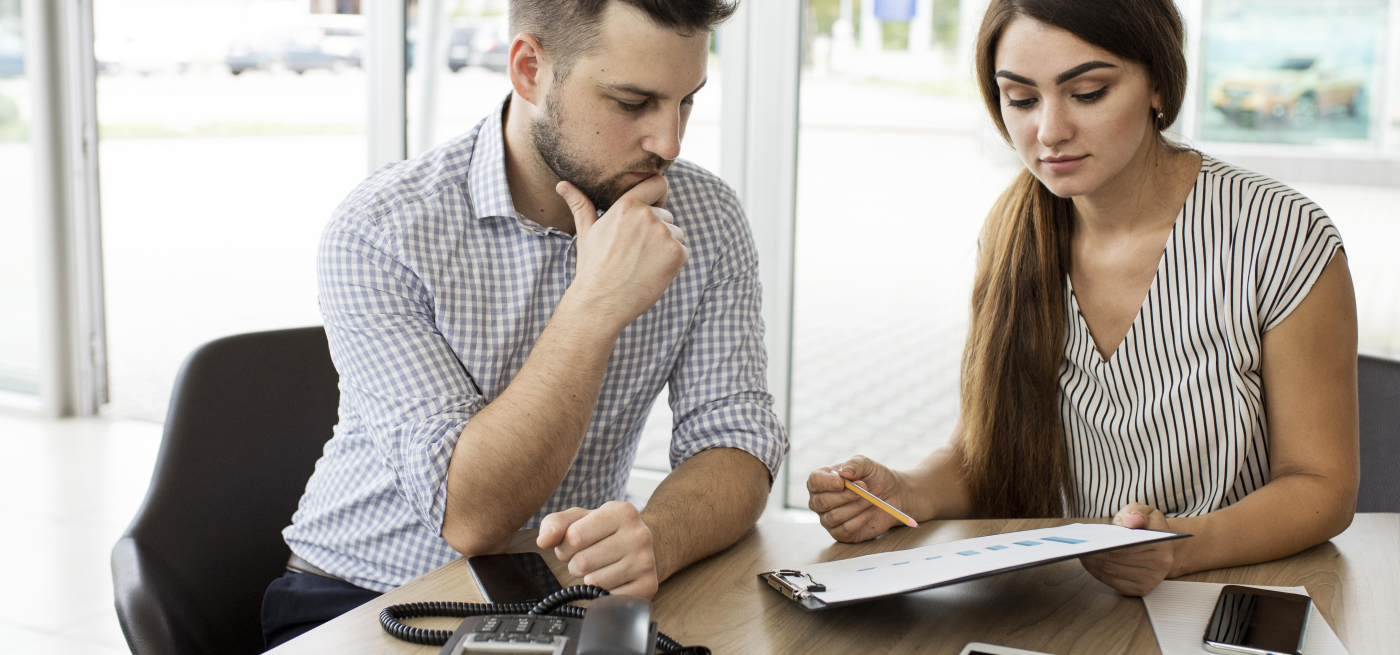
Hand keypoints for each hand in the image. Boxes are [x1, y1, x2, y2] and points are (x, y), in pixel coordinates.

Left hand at [536, 501, 658, 598]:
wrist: (642, 546)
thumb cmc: (605, 532)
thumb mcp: (580, 519)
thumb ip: (555, 524)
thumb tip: (543, 540)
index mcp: (621, 512)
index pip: (574, 536)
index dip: (566, 546)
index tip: (575, 545)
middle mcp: (639, 535)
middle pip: (583, 562)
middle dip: (576, 564)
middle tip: (589, 558)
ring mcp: (646, 562)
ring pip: (595, 582)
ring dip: (589, 579)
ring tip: (600, 568)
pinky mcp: (648, 586)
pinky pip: (609, 599)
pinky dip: (603, 593)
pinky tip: (612, 580)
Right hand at [557, 176, 688, 333]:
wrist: (601, 301)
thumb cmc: (593, 267)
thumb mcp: (586, 232)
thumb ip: (580, 204)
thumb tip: (562, 185)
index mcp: (627, 205)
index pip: (657, 183)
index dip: (658, 195)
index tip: (653, 208)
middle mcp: (648, 216)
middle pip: (667, 215)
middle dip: (656, 230)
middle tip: (635, 252)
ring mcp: (664, 234)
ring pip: (676, 234)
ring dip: (665, 247)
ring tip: (641, 263)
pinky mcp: (676, 253)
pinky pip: (683, 251)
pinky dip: (672, 262)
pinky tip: (651, 272)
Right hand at [807, 455, 911, 542]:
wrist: (892, 494)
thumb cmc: (874, 477)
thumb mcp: (867, 464)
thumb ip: (855, 464)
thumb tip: (844, 473)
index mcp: (821, 481)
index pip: (814, 481)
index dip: (826, 483)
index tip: (842, 482)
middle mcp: (820, 501)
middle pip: (823, 502)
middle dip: (847, 495)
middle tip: (865, 488)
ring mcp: (828, 519)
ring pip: (835, 516)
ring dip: (858, 506)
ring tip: (873, 497)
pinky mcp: (840, 534)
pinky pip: (845, 530)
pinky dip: (861, 519)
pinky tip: (871, 510)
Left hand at [1079, 503, 1176, 596]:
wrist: (1161, 546)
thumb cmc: (1148, 526)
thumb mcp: (1145, 511)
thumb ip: (1137, 512)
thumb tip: (1134, 520)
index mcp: (1161, 543)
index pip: (1128, 545)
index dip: (1107, 543)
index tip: (1091, 539)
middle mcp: (1160, 565)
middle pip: (1118, 560)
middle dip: (1096, 553)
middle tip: (1080, 545)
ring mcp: (1151, 580)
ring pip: (1113, 572)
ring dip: (1094, 563)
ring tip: (1082, 552)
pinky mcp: (1141, 589)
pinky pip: (1114, 583)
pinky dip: (1098, 573)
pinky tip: (1090, 563)